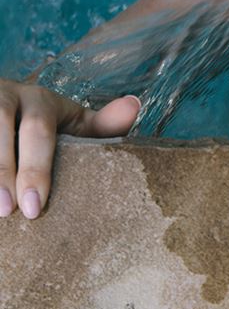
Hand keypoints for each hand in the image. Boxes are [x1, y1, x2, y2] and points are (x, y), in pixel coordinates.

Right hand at [0, 81, 140, 219]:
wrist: (2, 101)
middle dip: (4, 170)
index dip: (36, 168)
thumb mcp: (71, 122)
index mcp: (39, 100)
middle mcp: (8, 97)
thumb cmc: (43, 121)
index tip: (34, 208)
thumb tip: (134, 105)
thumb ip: (102, 125)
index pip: (39, 130)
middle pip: (2, 129)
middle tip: (9, 212)